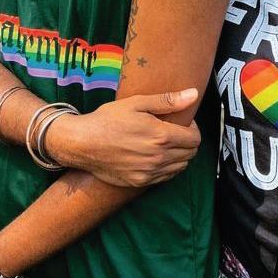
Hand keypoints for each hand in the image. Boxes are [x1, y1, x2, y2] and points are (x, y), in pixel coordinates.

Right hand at [47, 89, 201, 186]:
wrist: (82, 143)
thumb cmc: (108, 120)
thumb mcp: (137, 103)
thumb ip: (168, 101)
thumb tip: (193, 95)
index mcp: (161, 136)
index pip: (195, 138)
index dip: (193, 128)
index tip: (183, 122)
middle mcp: (158, 157)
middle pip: (191, 154)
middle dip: (188, 141)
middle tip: (176, 131)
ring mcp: (149, 172)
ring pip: (180, 167)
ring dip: (180, 155)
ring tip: (166, 143)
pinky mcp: (140, 182)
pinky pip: (166, 177)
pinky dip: (168, 167)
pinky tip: (156, 156)